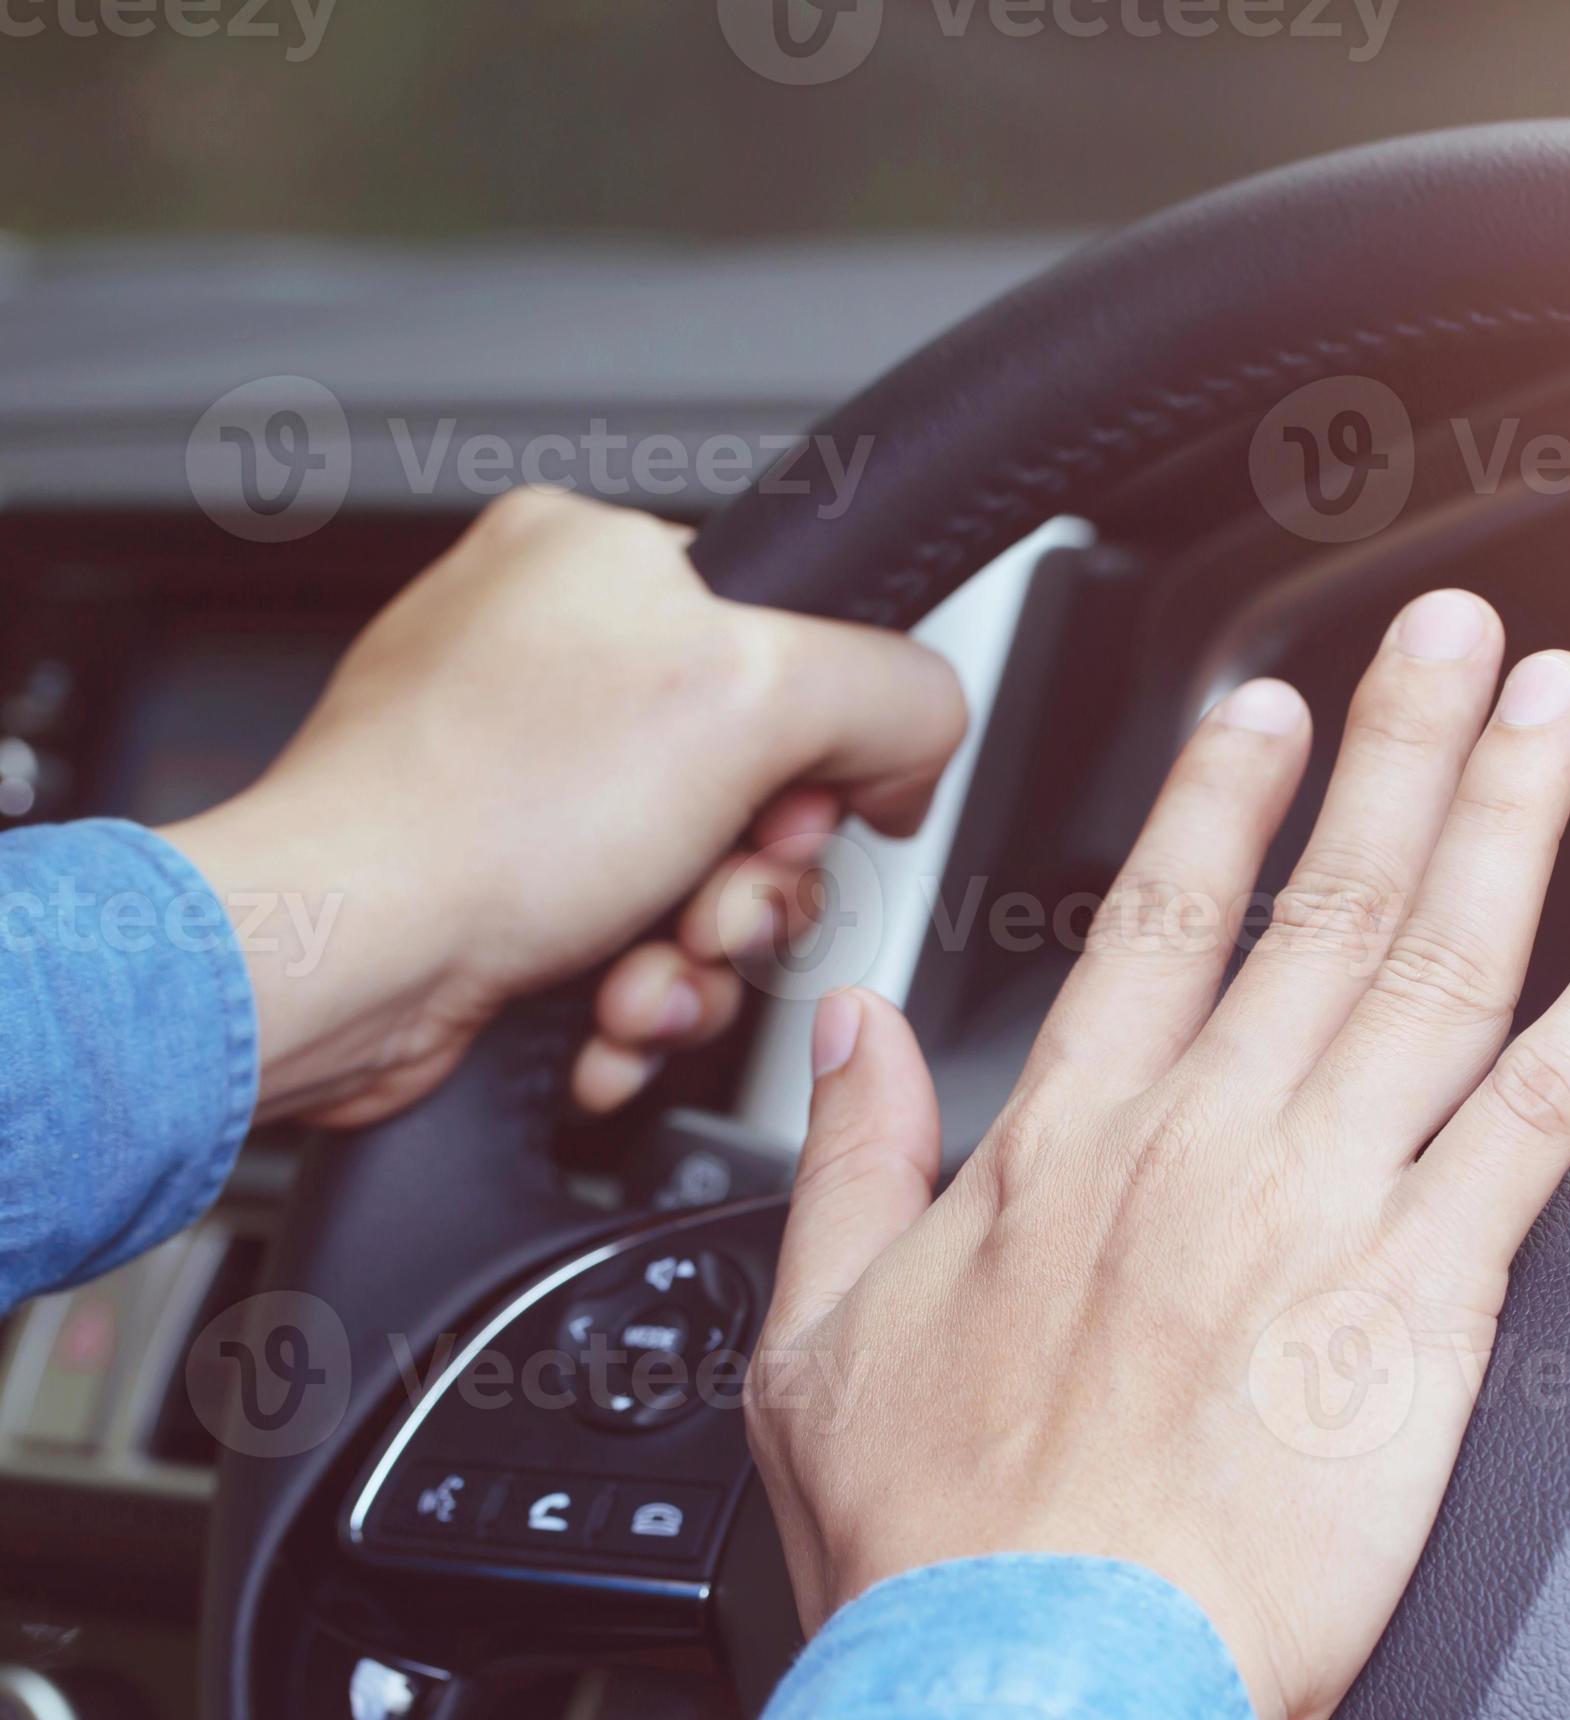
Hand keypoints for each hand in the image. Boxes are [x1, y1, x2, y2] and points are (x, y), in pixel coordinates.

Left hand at [161, 487, 965, 1123]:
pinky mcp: (497, 882)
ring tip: (641, 970)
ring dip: (701, 958)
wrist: (336, 966)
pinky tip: (600, 1003)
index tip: (802, 807)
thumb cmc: (474, 815)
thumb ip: (899, 691)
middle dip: (756, 882)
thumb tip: (925, 737)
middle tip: (715, 900)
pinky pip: (632, 942)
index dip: (823, 752)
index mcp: (599, 557)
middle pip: (764, 785)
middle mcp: (552, 656)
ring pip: (704, 882)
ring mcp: (519, 775)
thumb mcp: (761, 698)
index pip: (802, 642)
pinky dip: (634, 993)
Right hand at [749, 590, 1569, 1719]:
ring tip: (1560, 701)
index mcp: (1065, 1144)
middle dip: (1394, 748)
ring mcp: (1320, 1200)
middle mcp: (1202, 1138)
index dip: (1226, 799)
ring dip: (1507, 813)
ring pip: (1434, 958)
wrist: (1022, 1695)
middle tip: (1450, 636)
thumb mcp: (809, 1342)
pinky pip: (1544, 1108)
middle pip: (1322, 901)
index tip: (1270, 709)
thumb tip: (850, 1036)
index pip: (1158, 919)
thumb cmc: (933, 1554)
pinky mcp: (1424, 1293)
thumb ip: (846, 1163)